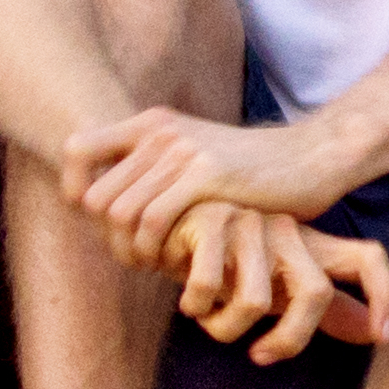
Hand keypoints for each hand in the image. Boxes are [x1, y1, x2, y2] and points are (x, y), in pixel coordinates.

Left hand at [66, 107, 368, 271]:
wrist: (312, 158)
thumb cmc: (254, 170)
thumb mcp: (196, 155)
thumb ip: (154, 168)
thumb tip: (104, 204)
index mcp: (153, 123)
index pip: (77, 150)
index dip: (76, 190)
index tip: (100, 222)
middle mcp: (161, 131)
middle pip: (94, 195)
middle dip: (107, 238)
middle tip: (136, 259)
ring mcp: (183, 150)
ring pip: (118, 213)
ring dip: (129, 251)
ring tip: (155, 265)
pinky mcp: (207, 174)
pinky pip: (152, 220)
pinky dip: (153, 251)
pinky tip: (174, 263)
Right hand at [167, 201, 388, 362]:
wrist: (167, 230)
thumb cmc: (230, 266)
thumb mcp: (281, 287)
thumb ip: (328, 309)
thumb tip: (374, 335)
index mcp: (312, 246)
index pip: (368, 258)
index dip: (385, 295)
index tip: (384, 339)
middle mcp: (290, 230)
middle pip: (316, 293)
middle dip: (289, 340)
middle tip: (261, 356)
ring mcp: (252, 223)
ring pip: (254, 301)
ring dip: (224, 327)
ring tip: (208, 315)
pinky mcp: (212, 221)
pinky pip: (208, 288)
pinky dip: (196, 308)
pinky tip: (189, 299)